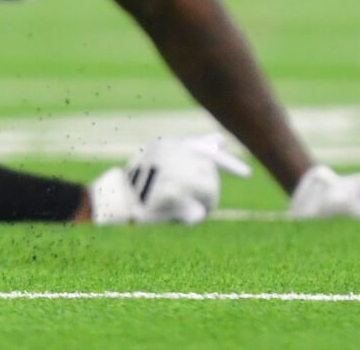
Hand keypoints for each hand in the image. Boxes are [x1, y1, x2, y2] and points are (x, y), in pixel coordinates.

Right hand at [87, 134, 250, 225]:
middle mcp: (174, 153)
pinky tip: (179, 217)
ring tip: (184, 212)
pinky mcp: (172, 192)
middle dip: (209, 194)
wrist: (112, 202)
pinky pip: (196, 210)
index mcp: (170, 145)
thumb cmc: (136, 187)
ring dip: (202, 205)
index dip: (228, 163)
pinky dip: (190, 217)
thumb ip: (187, 155)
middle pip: (210, 177)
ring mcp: (173, 172)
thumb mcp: (160, 164)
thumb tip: (219, 141)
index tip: (247, 174)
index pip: (206, 150)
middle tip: (200, 207)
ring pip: (209, 191)